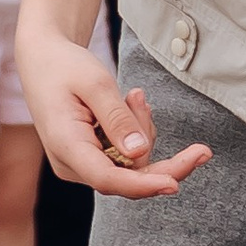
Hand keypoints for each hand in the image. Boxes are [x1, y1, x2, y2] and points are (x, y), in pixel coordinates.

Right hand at [17, 27, 209, 196]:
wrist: (42, 61)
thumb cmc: (65, 66)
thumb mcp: (95, 83)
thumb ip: (117, 119)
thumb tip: (141, 154)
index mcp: (66, 146)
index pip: (108, 179)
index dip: (144, 184)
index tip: (175, 183)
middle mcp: (72, 165)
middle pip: (128, 180)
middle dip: (162, 160)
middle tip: (203, 150)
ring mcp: (81, 165)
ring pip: (131, 167)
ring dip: (143, 133)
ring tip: (134, 96)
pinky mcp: (91, 159)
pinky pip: (127, 158)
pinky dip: (136, 134)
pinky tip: (130, 103)